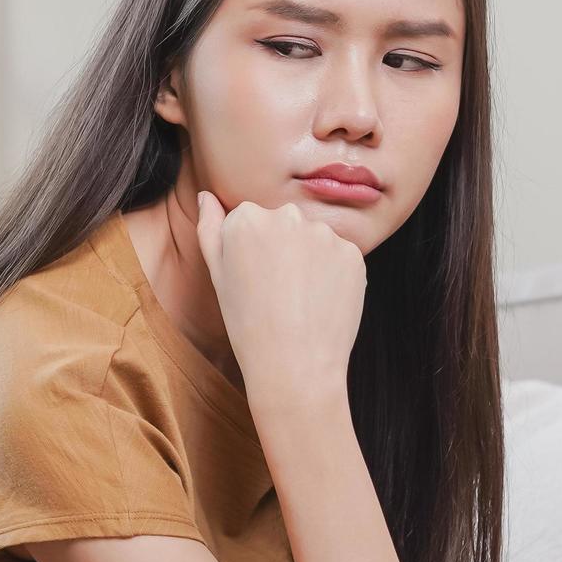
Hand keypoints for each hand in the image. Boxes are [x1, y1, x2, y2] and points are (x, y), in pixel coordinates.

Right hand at [192, 191, 364, 407]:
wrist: (294, 363)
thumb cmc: (247, 322)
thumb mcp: (216, 275)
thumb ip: (210, 228)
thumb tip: (207, 197)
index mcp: (247, 218)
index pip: (248, 219)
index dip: (249, 251)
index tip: (251, 278)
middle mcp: (287, 216)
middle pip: (283, 223)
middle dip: (280, 248)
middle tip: (274, 290)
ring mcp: (324, 234)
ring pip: (313, 239)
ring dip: (308, 259)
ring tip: (299, 298)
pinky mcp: (353, 253)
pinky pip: (339, 256)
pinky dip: (332, 274)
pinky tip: (320, 300)